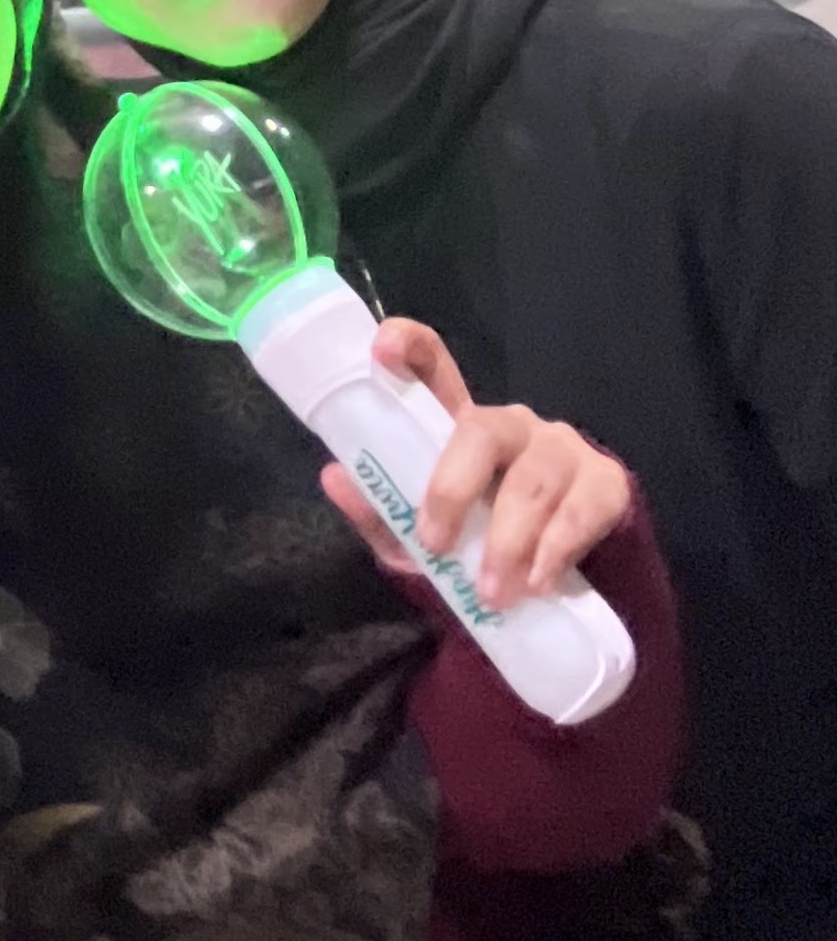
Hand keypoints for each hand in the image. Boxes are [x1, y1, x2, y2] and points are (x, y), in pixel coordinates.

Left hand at [320, 319, 630, 606]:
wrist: (558, 587)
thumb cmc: (480, 548)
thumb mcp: (423, 540)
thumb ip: (382, 513)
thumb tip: (334, 477)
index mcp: (459, 429)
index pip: (436, 368)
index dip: (409, 348)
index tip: (381, 351)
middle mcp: (512, 426)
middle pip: (482, 431)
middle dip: (455, 488)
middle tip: (435, 545)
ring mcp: (563, 450)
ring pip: (534, 479)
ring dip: (509, 540)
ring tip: (491, 592)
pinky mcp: (606, 484)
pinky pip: (584, 509)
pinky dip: (557, 548)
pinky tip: (538, 581)